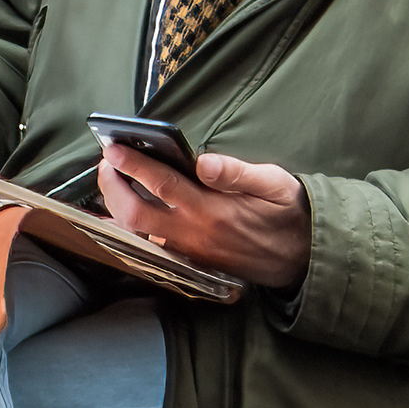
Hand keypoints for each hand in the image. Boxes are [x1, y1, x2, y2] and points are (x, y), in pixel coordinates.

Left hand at [98, 146, 312, 290]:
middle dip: (112, 186)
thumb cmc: (288, 214)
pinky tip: (122, 209)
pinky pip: (148, 245)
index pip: (163, 184)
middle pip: (135, 213)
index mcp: (213, 211)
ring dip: (116, 206)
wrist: (302, 258)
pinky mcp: (189, 260)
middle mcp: (194, 233)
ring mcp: (188, 250)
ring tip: (111, 179)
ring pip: (136, 233)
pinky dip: (129, 226)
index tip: (114, 148)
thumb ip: (237, 173)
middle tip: (106, 162)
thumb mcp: (275, 184)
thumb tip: (204, 161)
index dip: (134, 165)